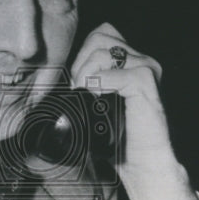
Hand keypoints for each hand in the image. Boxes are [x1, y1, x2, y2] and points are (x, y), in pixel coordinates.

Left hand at [69, 22, 198, 199]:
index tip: (75, 83)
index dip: (81, 54)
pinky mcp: (146, 83)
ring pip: (105, 51)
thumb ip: (83, 89)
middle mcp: (141, 60)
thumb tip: (52, 87)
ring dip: (87, 73)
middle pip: (100, 36)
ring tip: (85, 95)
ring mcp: (146, 69)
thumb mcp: (94, 110)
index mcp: (130, 62)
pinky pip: (116, 72)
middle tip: (77, 90)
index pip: (100, 34)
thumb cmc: (118, 142)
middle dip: (81, 61)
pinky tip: (95, 98)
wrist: (142, 165)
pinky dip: (99, 83)